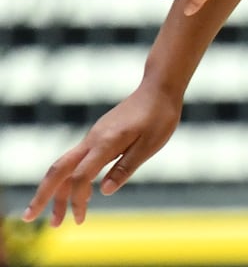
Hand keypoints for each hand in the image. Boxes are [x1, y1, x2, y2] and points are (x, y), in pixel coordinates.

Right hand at [23, 86, 180, 226]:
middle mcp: (93, 139)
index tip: (78, 219)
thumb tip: (104, 191)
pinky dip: (69, 179)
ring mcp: (93, 137)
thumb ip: (126, 167)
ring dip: (55, 190)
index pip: (81, 176)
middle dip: (42, 195)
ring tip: (55, 218)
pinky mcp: (97, 137)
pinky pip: (76, 161)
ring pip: (64, 166)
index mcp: (106, 142)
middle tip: (28, 218)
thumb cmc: (159, 116)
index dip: (76, 199)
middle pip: (58, 169)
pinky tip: (77, 194)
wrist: (158, 88)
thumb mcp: (151, 144)